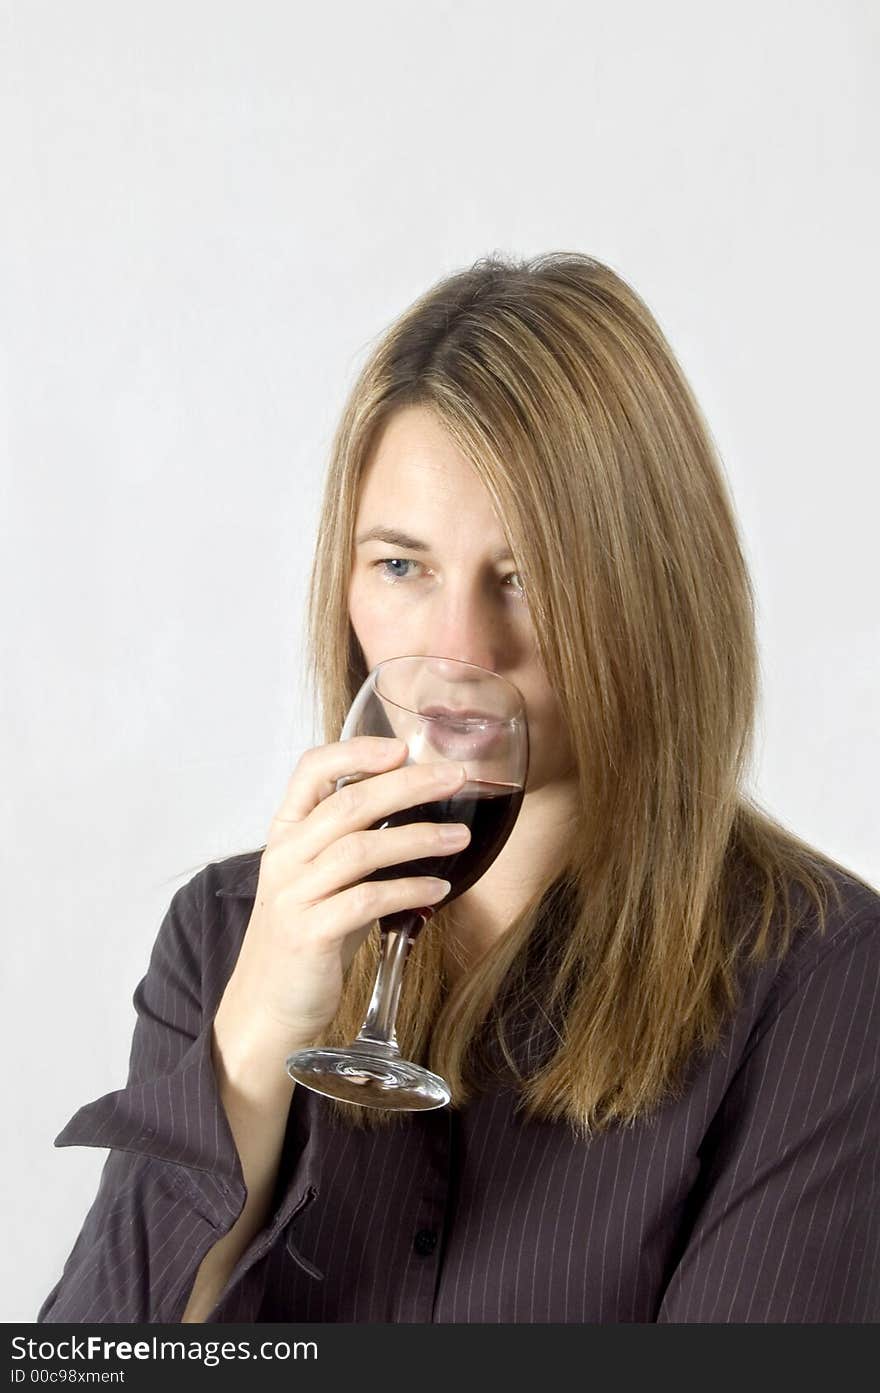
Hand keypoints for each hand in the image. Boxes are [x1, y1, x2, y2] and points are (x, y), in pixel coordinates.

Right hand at [217, 737, 469, 1055]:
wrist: (269, 1004)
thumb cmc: (309, 932)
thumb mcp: (321, 874)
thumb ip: (351, 836)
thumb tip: (416, 797)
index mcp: (286, 832)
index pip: (311, 770)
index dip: (356, 752)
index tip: (402, 746)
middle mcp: (284, 857)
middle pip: (348, 805)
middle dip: (408, 785)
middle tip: (455, 777)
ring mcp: (294, 895)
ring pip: (360, 849)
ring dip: (419, 838)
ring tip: (460, 836)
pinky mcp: (310, 934)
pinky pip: (367, 900)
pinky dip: (409, 890)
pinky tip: (439, 888)